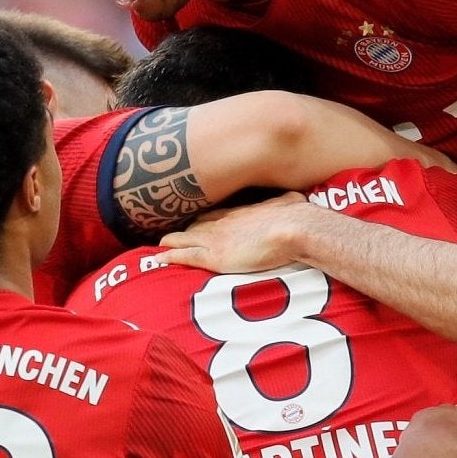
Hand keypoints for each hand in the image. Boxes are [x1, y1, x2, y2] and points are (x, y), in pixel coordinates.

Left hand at [154, 193, 315, 271]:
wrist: (294, 227)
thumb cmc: (297, 217)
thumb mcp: (290, 203)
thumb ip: (287, 203)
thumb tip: (297, 199)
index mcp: (241, 212)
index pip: (216, 215)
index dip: (205, 220)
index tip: (198, 223)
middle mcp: (224, 222)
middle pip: (197, 225)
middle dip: (186, 230)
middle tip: (175, 235)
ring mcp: (217, 238)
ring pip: (186, 239)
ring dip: (172, 242)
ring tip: (160, 245)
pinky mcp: (215, 256)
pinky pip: (186, 255)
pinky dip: (171, 256)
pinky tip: (159, 258)